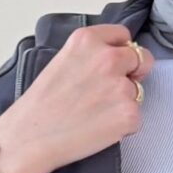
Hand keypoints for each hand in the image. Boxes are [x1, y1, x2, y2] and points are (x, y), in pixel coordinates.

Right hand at [0, 24, 154, 172]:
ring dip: (123, 101)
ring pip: (137, 91)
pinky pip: (135, 117)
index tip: (114, 64)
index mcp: (87, 40)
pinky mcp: (129, 114)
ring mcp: (121, 87)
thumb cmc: (40, 105)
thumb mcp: (61, 60)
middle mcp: (108, 58)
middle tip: (108, 91)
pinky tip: (98, 127)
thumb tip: (115, 59)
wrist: (30, 138)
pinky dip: (122, 125)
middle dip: (132, 73)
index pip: (123, 35)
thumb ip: (90, 54)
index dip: (121, 50)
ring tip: (94, 113)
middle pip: (142, 59)